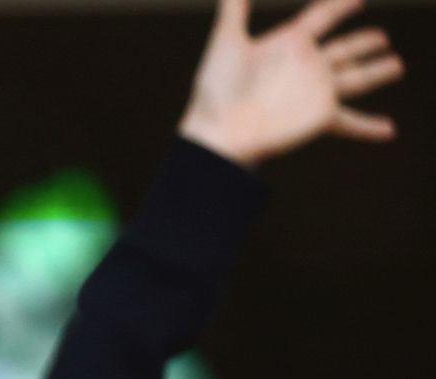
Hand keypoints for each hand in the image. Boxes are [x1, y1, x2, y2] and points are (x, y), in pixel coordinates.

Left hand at [178, 0, 403, 165]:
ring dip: (377, 71)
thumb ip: (234, 10)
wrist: (219, 129)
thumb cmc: (217, 88)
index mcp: (289, 43)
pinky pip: (353, 122)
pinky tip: (389, 131)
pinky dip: (370, 127)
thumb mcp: (227, 41)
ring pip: (357, 77)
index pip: (321, 18)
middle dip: (363, 43)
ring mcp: (318, 90)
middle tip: (381, 38)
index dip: (338, 7)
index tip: (357, 0)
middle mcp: (307, 65)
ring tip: (397, 65)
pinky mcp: (322, 115)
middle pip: (344, 49)